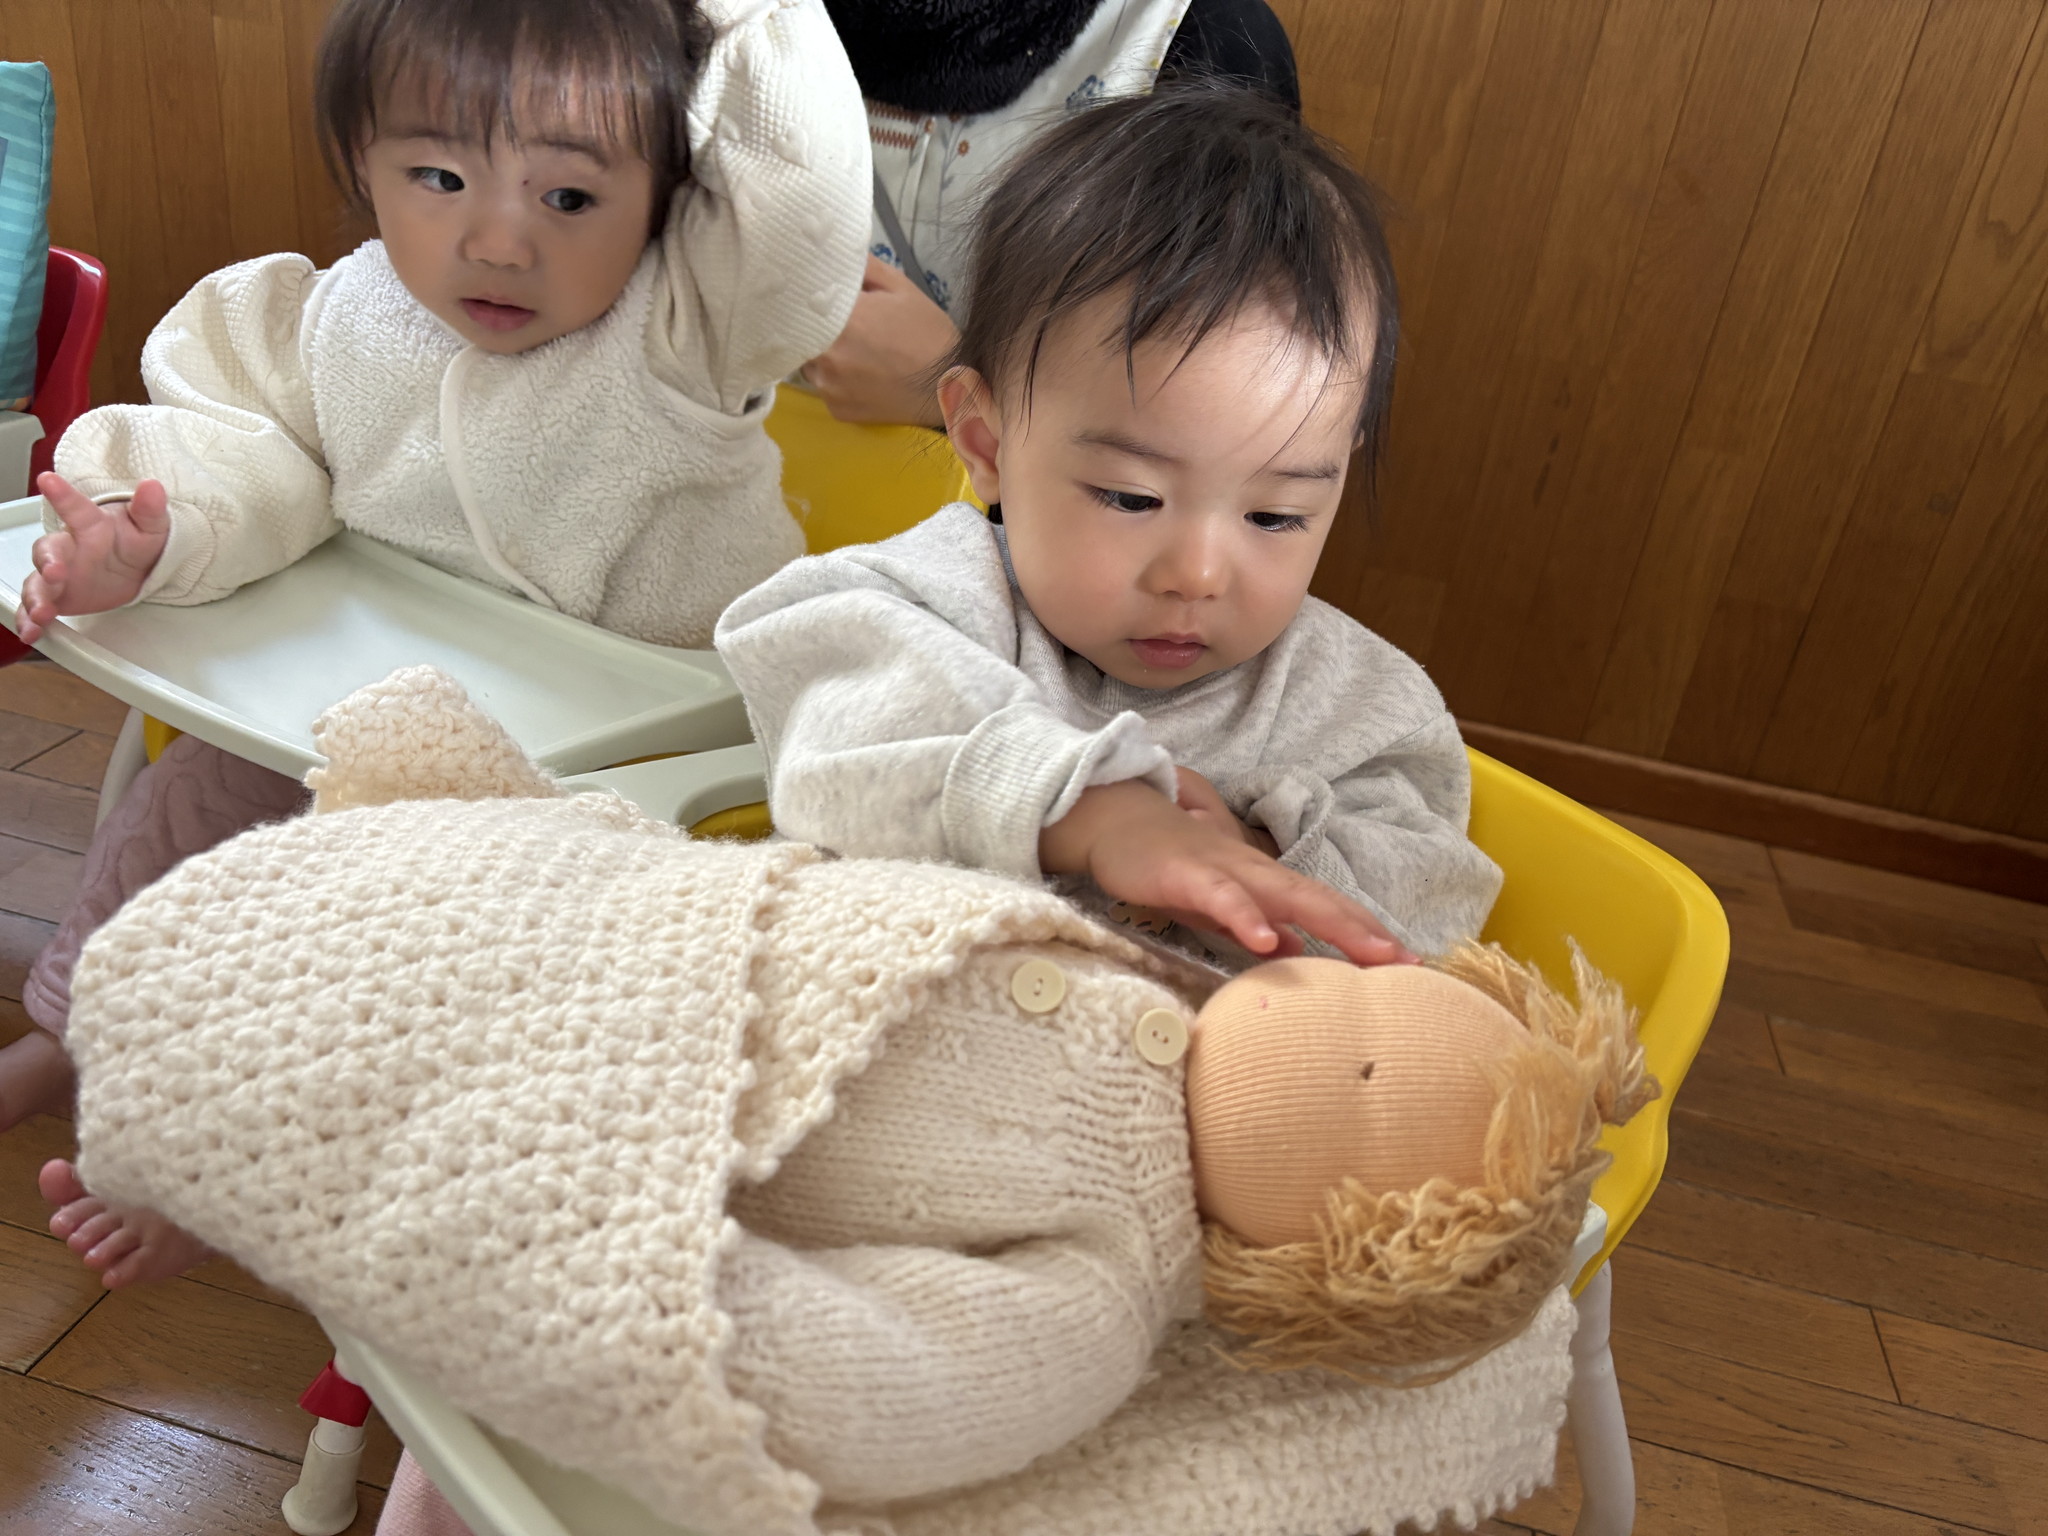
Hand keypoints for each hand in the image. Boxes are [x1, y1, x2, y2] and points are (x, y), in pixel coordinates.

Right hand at [17, 473, 169, 642]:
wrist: (135, 569)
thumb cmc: (136, 542)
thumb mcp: (151, 526)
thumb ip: (149, 509)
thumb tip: (153, 486)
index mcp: (90, 525)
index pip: (76, 507)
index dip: (62, 494)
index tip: (48, 480)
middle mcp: (68, 548)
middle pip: (47, 550)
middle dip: (47, 561)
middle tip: (55, 572)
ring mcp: (57, 574)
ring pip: (37, 583)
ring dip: (36, 597)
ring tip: (41, 613)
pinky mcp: (56, 597)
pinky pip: (37, 608)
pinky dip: (31, 621)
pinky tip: (31, 632)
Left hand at [801, 256, 958, 427]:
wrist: (949, 387)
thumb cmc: (927, 333)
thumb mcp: (900, 287)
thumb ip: (863, 266)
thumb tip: (835, 254)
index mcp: (840, 320)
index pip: (801, 302)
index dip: (805, 298)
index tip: (813, 294)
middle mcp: (826, 356)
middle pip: (801, 334)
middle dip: (814, 327)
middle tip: (839, 323)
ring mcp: (829, 387)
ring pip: (811, 363)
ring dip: (823, 354)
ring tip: (852, 351)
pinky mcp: (836, 410)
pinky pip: (826, 388)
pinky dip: (836, 380)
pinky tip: (860, 374)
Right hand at [1040, 780, 1413, 965]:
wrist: (1116, 824)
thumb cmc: (1169, 866)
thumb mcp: (1220, 904)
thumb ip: (1257, 924)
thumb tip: (1295, 951)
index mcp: (1264, 881)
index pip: (1326, 906)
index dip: (1366, 931)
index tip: (1409, 964)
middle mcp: (1255, 870)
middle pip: (1320, 899)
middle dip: (1366, 930)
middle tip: (1408, 962)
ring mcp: (1224, 869)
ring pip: (1285, 895)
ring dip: (1330, 922)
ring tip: (1368, 953)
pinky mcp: (1188, 874)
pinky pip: (1222, 897)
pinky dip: (1246, 917)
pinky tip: (1266, 941)